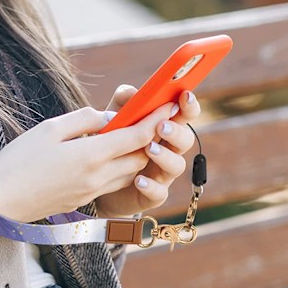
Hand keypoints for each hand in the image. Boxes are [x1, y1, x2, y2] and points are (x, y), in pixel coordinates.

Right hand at [0, 99, 175, 223]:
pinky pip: (113, 183)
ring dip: (136, 155)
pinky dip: (120, 167)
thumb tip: (108, 118)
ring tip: (129, 136)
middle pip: (141, 157)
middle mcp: (98, 177)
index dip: (157, 119)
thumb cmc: (18, 161)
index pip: (137, 136)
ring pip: (130, 173)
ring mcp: (92, 192)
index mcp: (91, 156)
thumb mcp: (49, 129)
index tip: (169, 104)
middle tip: (150, 118)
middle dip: (150, 138)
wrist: (0, 203)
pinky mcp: (84, 201)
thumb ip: (84, 120)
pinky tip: (107, 155)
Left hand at [94, 86, 200, 217]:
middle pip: (185, 140)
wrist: (98, 180)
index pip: (184, 115)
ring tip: (148, 149)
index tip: (185, 95)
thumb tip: (132, 92)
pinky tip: (138, 180)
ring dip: (165, 156)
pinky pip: (159, 193)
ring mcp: (162, 174)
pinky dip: (150, 186)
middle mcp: (169, 151)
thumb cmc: (113, 144)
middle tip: (160, 125)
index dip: (189, 105)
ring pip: (177, 166)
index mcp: (164, 129)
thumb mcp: (116, 120)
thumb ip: (124, 104)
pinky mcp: (152, 195)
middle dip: (176, 131)